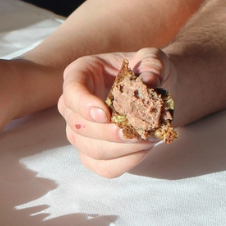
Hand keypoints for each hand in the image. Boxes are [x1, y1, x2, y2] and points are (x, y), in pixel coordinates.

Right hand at [58, 48, 175, 177]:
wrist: (154, 92)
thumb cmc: (148, 71)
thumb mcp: (153, 58)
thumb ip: (152, 64)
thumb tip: (149, 82)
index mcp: (80, 75)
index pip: (71, 92)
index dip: (84, 105)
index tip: (105, 114)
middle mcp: (73, 105)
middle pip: (78, 127)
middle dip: (108, 133)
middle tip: (137, 132)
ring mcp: (79, 131)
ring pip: (89, 149)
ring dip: (120, 149)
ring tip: (147, 139)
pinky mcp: (92, 152)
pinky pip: (101, 166)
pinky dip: (124, 163)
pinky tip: (143, 150)